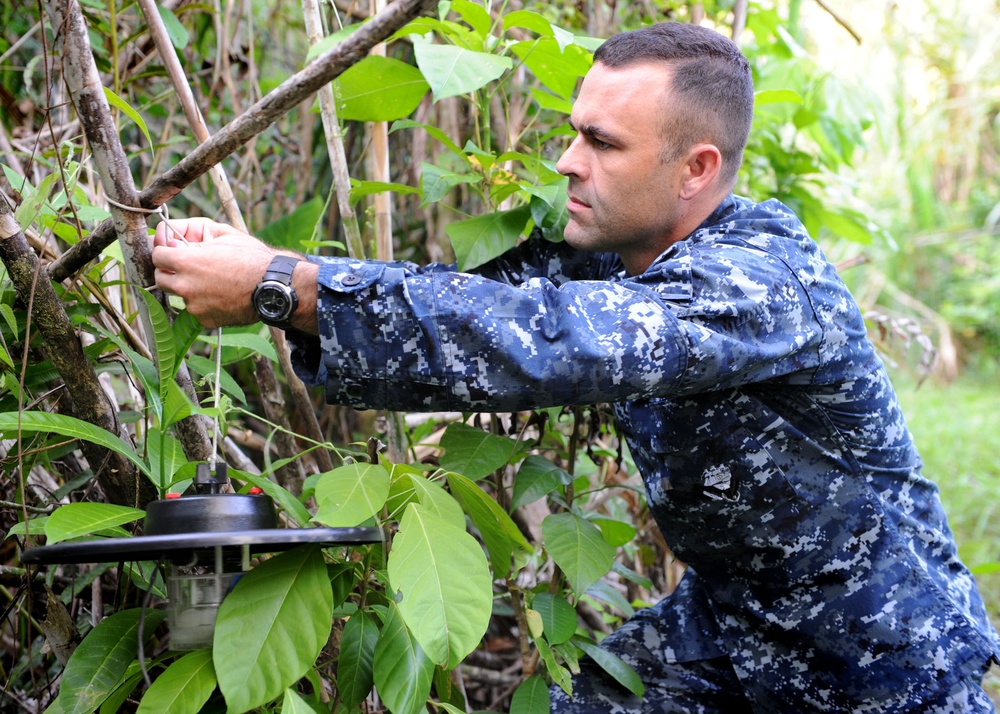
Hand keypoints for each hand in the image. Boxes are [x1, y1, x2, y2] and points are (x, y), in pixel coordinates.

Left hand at [151, 218, 278, 328]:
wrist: (274, 287)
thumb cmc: (252, 257)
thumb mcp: (223, 235)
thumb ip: (192, 236)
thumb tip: (172, 241)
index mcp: (187, 262)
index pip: (157, 256)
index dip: (166, 251)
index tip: (174, 251)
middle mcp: (186, 286)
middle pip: (160, 278)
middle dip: (170, 271)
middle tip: (188, 267)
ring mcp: (195, 306)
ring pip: (178, 295)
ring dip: (186, 288)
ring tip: (211, 282)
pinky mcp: (205, 320)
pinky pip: (195, 310)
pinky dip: (203, 304)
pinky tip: (221, 296)